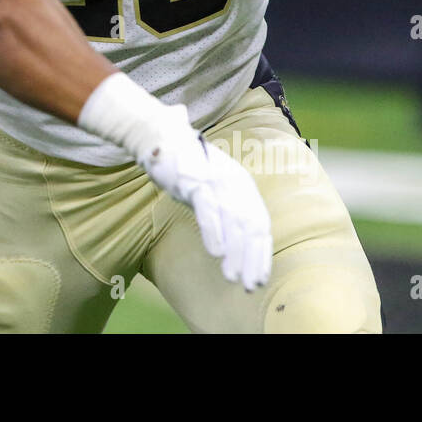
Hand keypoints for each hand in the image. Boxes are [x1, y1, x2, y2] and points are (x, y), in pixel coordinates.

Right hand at [138, 106, 272, 290]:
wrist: (160, 135)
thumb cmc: (185, 165)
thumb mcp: (211, 186)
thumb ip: (224, 207)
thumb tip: (231, 240)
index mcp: (242, 184)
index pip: (259, 224)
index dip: (261, 253)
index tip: (259, 278)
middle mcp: (234, 182)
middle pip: (251, 226)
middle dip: (252, 259)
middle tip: (250, 285)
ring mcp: (215, 181)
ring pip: (233, 222)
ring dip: (235, 252)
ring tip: (233, 277)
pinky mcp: (195, 180)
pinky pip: (208, 210)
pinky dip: (214, 232)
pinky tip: (216, 254)